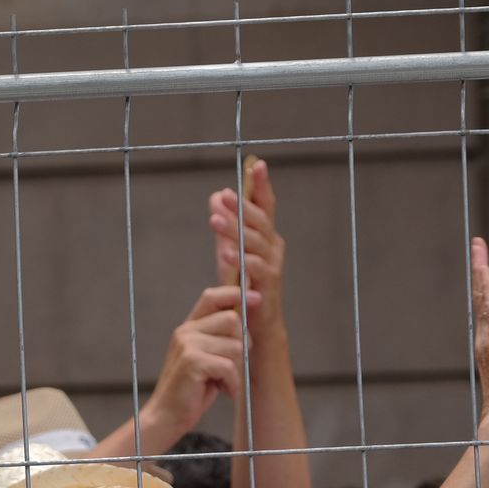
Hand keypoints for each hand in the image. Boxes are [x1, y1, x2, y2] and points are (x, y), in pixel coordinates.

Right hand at [140, 286, 251, 439]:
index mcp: (190, 327)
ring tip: (224, 382)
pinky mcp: (192, 361)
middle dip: (242, 344)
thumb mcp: (208, 357)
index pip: (213, 296)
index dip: (236, 293)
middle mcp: (187, 331)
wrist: (167, 416)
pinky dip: (232, 383)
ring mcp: (187, 345)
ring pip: (234, 345)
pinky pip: (228, 366)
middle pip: (232, 319)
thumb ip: (221, 337)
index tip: (256, 298)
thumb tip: (245, 317)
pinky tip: (224, 391)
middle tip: (234, 366)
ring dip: (237, 369)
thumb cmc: (192, 390)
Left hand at [209, 159, 284, 330]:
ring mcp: (273, 265)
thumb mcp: (231, 249)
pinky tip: (224, 252)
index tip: (257, 164)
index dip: (262, 185)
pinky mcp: (268, 285)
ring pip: (255, 242)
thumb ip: (225, 224)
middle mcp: (273, 246)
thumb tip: (216, 196)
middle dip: (242, 206)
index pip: (266, 206)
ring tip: (215, 220)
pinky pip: (255, 267)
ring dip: (235, 230)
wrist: (255, 323)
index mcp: (267, 235)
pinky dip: (239, 258)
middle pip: (260, 220)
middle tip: (224, 196)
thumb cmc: (244, 284)